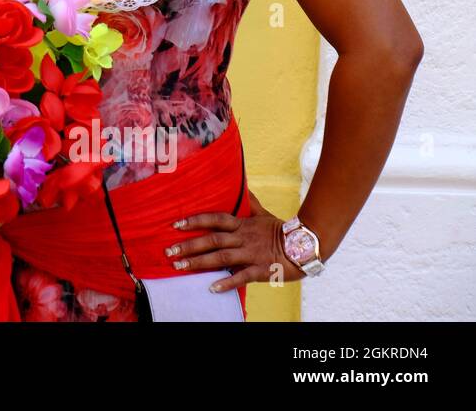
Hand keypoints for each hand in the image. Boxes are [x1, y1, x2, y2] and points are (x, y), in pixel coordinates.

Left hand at [163, 197, 306, 293]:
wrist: (307, 245)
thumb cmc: (282, 230)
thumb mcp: (264, 214)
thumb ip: (250, 203)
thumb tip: (243, 187)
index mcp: (242, 225)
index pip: (214, 219)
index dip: (195, 221)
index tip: (176, 225)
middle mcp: (243, 238)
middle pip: (212, 240)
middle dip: (189, 245)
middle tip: (168, 251)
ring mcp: (251, 254)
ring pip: (221, 257)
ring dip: (199, 262)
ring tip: (179, 267)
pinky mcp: (261, 270)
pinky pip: (241, 277)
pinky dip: (227, 282)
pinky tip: (211, 288)